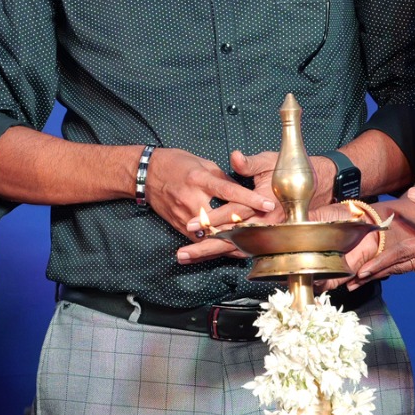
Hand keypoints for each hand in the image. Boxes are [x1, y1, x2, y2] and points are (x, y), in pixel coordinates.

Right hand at [146, 147, 274, 263]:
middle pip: (221, 219)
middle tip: (266, 233)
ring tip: (253, 247)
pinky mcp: (178, 225)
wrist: (146, 173)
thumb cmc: (176, 163)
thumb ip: (223, 177)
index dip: (250, 199)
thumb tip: (241, 190)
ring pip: (210, 234)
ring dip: (231, 241)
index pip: (229, 191)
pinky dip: (213, 247)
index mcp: (199, 179)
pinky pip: (198, 240)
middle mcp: (191, 199)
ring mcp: (183, 214)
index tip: (268, 204)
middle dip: (243, 227)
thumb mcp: (202, 163)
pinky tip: (228, 252)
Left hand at [175, 149, 335, 264]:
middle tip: (182, 252)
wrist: (318, 185)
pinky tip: (204, 256)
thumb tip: (236, 158)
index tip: (192, 224)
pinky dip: (223, 253)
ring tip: (185, 257)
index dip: (212, 220)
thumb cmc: (290, 170)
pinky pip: (243, 248)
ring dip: (209, 253)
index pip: (234, 215)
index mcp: (265, 205)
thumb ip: (250, 163)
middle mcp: (266, 224)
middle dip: (205, 246)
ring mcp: (267, 233)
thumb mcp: (270, 161)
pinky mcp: (266, 237)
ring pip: (235, 248)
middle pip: (231, 239)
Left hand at [357, 186, 414, 279]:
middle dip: (378, 274)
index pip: (406, 254)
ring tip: (369, 276)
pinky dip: (410, 267)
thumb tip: (412, 194)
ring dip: (391, 272)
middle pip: (404, 267)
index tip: (361, 272)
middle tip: (352, 283)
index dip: (381, 263)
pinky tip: (401, 266)